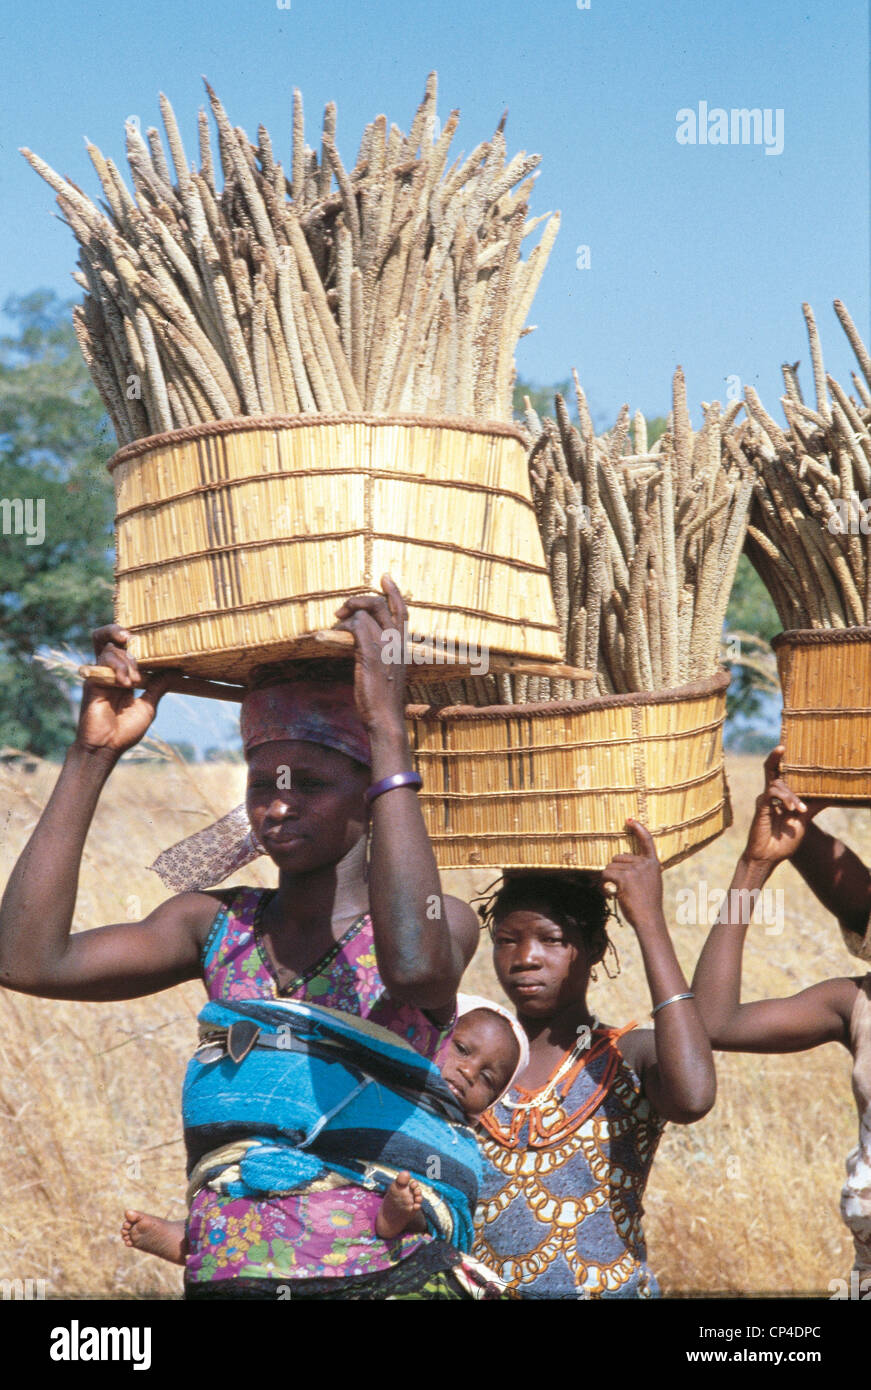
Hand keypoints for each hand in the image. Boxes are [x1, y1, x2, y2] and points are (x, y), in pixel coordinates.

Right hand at [75, 625, 169, 756]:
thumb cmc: (125, 731)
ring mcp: (99, 676)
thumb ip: (158, 686)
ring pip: (108, 650)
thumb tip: (176, 670)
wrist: (106, 748)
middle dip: (115, 630)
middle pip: (105, 639)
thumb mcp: (148, 706)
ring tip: (134, 681)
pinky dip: (117, 669)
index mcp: (123, 676)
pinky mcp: (91, 682)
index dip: (132, 639)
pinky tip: (125, 684)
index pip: (124, 648)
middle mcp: (109, 672)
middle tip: (129, 636)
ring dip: (126, 662)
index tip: (151, 639)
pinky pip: (102, 664)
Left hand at [333, 575, 409, 731]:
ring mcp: (385, 646)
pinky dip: (343, 628)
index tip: (385, 577)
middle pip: (381, 604)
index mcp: (403, 645)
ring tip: (336, 627)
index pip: (402, 610)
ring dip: (346, 617)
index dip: (394, 591)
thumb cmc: (383, 699)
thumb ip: (381, 653)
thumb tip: (362, 641)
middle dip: (358, 600)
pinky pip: (356, 626)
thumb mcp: (386, 671)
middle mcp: (397, 642)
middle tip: (342, 611)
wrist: (385, 718)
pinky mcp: (371, 653)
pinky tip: (335, 636)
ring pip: (365, 613)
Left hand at [601, 820, 663, 932]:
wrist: (649, 919)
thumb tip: (618, 865)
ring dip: (608, 879)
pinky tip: (610, 894)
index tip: (629, 820)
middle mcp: (645, 864)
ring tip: (616, 892)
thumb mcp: (651, 883)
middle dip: (615, 870)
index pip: (647, 840)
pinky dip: (604, 885)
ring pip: (610, 867)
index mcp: (653, 864)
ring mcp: (635, 869)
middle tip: (620, 887)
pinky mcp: (625, 877)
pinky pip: (606, 875)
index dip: (638, 828)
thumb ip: (641, 871)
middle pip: (619, 857)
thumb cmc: (647, 905)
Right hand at [743, 746, 823, 867]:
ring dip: (792, 796)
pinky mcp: (761, 807)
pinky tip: (791, 808)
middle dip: (775, 757)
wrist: (770, 856)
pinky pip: (771, 793)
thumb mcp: (804, 820)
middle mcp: (771, 795)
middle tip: (782, 746)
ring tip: (800, 810)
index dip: (781, 760)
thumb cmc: (785, 840)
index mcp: (780, 797)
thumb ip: (813, 806)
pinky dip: (784, 798)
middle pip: (770, 770)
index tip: (786, 747)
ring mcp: (764, 800)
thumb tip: (830, 796)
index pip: (779, 774)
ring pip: (778, 785)